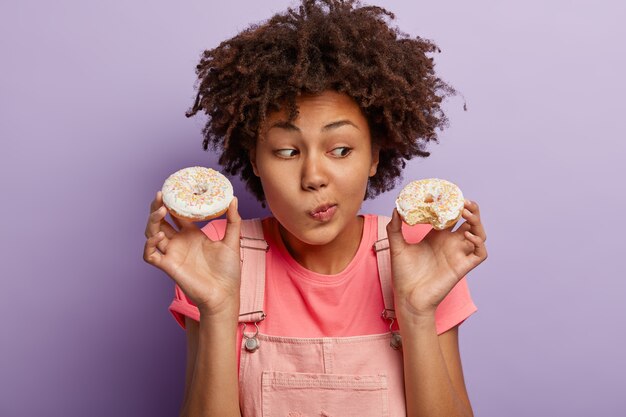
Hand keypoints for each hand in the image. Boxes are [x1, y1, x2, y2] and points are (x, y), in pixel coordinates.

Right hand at [143, 191, 241, 315]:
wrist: (225, 294)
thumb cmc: (228, 271)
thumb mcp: (232, 241)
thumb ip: (233, 220)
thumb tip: (233, 199)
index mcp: (191, 234)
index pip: (175, 214)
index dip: (172, 202)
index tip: (173, 188)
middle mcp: (179, 242)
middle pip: (160, 221)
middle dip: (157, 207)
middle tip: (161, 194)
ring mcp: (172, 254)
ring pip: (151, 234)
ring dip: (152, 221)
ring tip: (161, 210)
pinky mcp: (168, 266)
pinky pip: (150, 254)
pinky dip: (150, 245)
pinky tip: (160, 236)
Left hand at [386, 199, 487, 316]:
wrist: (408, 297)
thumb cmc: (403, 274)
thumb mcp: (397, 246)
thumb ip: (395, 227)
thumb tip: (396, 208)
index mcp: (436, 237)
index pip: (450, 216)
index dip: (451, 205)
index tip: (446, 194)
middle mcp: (450, 244)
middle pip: (468, 222)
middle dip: (469, 209)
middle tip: (463, 201)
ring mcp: (458, 255)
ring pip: (478, 234)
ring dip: (477, 222)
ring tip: (467, 213)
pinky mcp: (463, 267)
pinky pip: (480, 253)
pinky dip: (479, 242)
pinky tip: (468, 234)